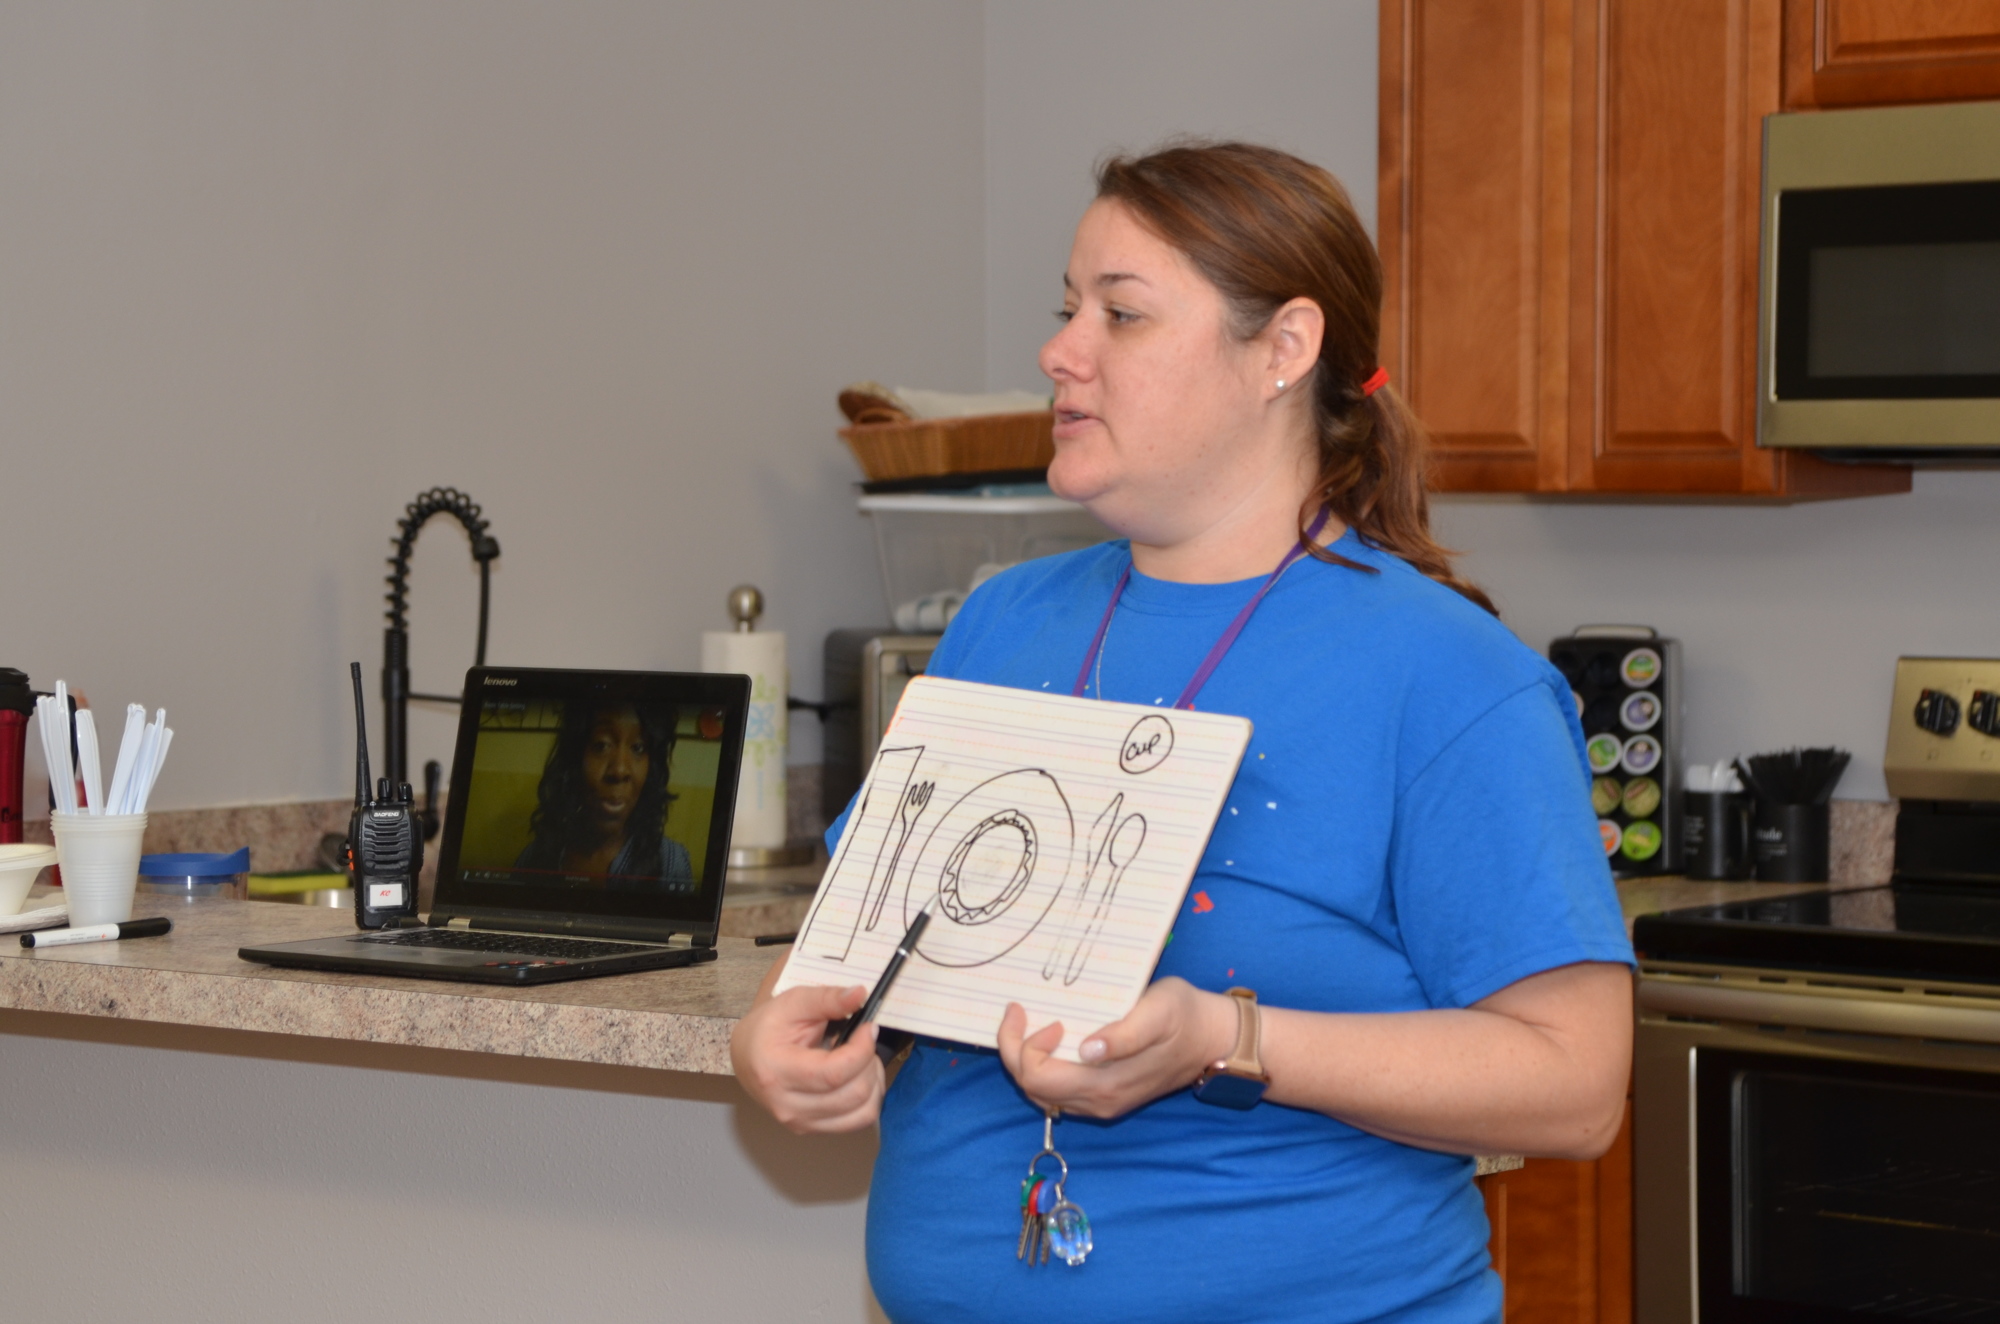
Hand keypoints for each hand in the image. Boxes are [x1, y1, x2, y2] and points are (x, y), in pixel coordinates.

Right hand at [730, 958, 884, 1133]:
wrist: (748, 1056)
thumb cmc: (769, 1028)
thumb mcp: (793, 1003)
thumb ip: (827, 998)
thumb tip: (859, 994)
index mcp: (776, 1071)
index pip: (834, 1073)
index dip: (861, 1049)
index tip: (868, 1028)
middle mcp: (787, 1106)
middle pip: (852, 1094)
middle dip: (869, 1062)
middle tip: (864, 1040)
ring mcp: (799, 1123)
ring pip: (861, 1112)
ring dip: (873, 1082)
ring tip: (863, 1059)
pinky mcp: (811, 1130)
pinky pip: (857, 1122)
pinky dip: (869, 1099)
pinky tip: (860, 1078)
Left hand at [996, 976, 1237, 1118]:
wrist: (1214, 1039)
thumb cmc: (1186, 1016)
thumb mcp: (1159, 1012)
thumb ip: (1124, 1034)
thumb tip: (1088, 1049)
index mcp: (1106, 1084)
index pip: (1039, 1078)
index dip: (1025, 1046)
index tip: (1040, 1014)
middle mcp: (1099, 1102)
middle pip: (1033, 1088)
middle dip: (1015, 1051)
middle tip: (1018, 1011)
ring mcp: (1102, 1103)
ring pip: (1042, 1093)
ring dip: (1027, 1060)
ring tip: (1028, 1022)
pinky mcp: (1106, 1097)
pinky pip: (1058, 1091)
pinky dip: (1043, 1066)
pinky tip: (1050, 1039)